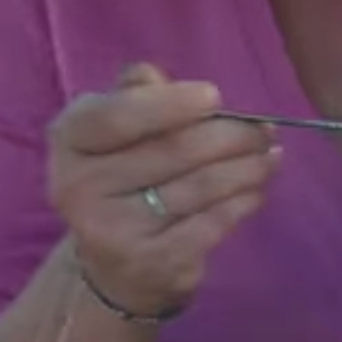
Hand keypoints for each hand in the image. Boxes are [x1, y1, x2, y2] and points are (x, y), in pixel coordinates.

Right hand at [47, 63, 279, 318]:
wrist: (114, 263)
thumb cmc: (125, 173)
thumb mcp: (120, 126)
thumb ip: (137, 94)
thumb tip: (155, 78)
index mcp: (71, 140)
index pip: (118, 116)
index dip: (170, 104)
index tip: (215, 96)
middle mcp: (79, 187)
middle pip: (175, 150)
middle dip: (233, 135)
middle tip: (265, 130)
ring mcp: (113, 231)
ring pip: (201, 186)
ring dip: (248, 167)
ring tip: (270, 155)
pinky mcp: (150, 263)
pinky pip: (212, 224)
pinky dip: (243, 203)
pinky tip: (256, 190)